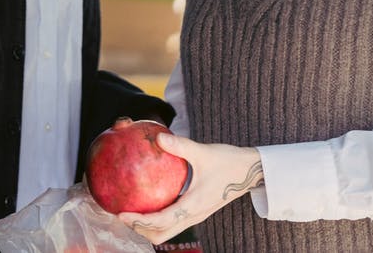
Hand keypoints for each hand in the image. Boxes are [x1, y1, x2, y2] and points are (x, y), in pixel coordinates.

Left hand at [118, 135, 263, 243]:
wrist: (251, 171)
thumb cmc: (228, 161)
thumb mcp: (203, 152)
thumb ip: (180, 146)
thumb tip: (158, 137)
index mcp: (193, 206)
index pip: (161, 221)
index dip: (139, 221)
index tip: (121, 214)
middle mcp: (193, 216)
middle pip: (160, 234)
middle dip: (139, 229)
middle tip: (121, 214)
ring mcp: (196, 216)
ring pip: (166, 232)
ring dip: (147, 227)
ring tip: (130, 212)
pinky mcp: (196, 211)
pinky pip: (172, 222)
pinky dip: (156, 219)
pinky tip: (147, 201)